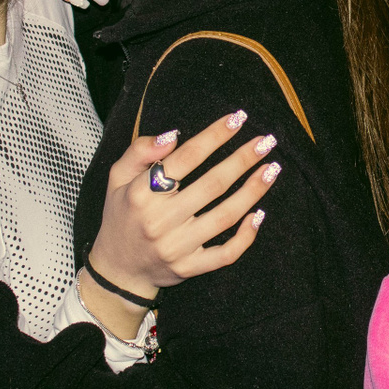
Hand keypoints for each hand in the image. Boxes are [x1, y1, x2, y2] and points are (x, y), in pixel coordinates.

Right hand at [85, 109, 277, 296]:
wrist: (117, 269)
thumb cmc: (122, 215)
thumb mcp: (116, 178)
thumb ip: (139, 151)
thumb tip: (173, 135)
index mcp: (141, 193)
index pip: (186, 158)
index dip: (214, 136)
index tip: (238, 119)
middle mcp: (159, 220)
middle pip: (212, 184)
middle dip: (243, 159)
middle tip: (266, 141)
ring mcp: (176, 247)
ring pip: (225, 216)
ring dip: (253, 191)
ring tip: (272, 169)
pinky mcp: (189, 268)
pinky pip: (225, 254)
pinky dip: (246, 236)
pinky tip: (259, 214)